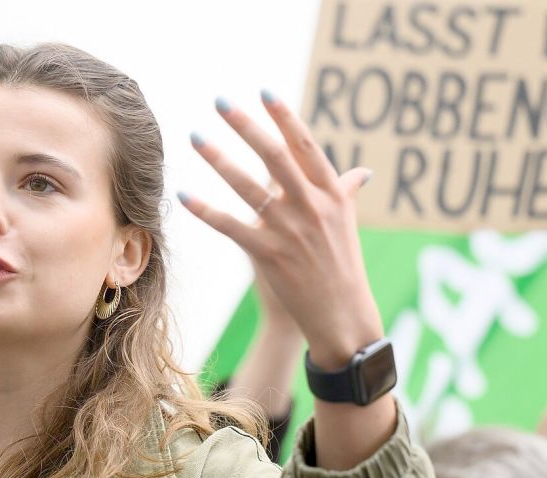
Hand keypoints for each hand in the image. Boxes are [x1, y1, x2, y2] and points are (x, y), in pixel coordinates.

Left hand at [180, 92, 381, 370]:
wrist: (342, 316)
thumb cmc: (343, 267)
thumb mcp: (348, 226)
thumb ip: (347, 193)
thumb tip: (361, 172)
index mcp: (332, 194)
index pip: (306, 146)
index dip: (285, 117)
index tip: (264, 92)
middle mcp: (312, 207)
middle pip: (275, 156)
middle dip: (246, 126)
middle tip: (220, 101)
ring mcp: (291, 231)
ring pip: (248, 187)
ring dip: (219, 159)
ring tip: (196, 136)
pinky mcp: (270, 255)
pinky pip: (231, 227)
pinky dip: (206, 210)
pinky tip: (185, 194)